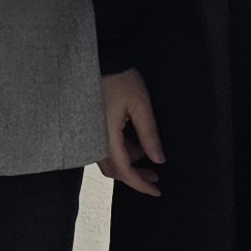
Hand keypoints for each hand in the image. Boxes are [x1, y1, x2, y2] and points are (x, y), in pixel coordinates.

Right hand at [100, 68, 165, 195]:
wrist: (104, 60)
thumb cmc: (121, 79)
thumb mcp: (141, 106)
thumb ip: (149, 135)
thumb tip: (158, 160)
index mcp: (106, 135)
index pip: (123, 170)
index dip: (140, 183)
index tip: (156, 190)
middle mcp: (94, 138)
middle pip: (113, 170)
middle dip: (135, 175)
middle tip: (155, 176)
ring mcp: (91, 133)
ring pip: (109, 160)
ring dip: (129, 161)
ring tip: (146, 150)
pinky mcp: (92, 127)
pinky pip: (105, 148)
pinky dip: (121, 150)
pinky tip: (133, 141)